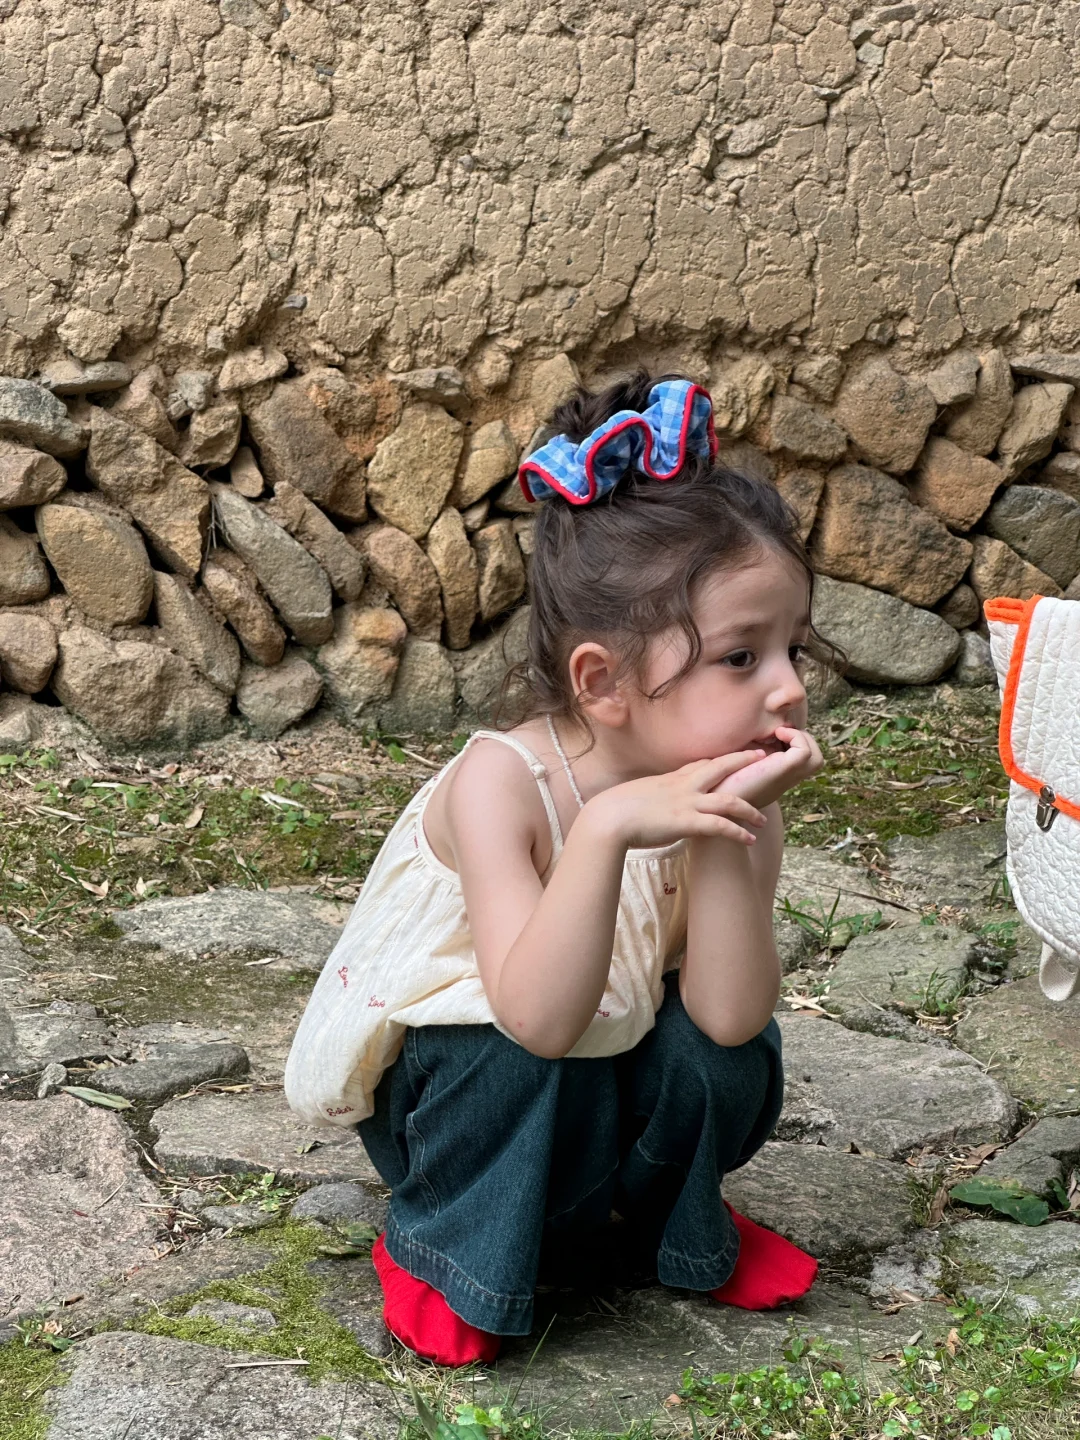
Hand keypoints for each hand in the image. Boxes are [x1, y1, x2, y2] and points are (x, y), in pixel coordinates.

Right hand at [587, 750, 769, 849]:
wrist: (607, 818)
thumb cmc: (615, 810)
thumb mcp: (637, 795)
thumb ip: (651, 795)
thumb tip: (650, 801)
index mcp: (670, 780)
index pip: (700, 764)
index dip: (720, 761)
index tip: (733, 758)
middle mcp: (682, 787)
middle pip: (721, 767)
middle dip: (743, 762)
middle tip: (763, 758)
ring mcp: (686, 803)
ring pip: (728, 799)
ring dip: (749, 809)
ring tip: (763, 819)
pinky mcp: (687, 822)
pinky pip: (720, 826)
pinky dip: (738, 832)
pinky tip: (749, 839)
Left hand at [715, 726, 822, 809]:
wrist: (714, 802)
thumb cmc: (717, 781)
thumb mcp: (736, 761)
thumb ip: (747, 750)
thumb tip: (753, 732)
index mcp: (777, 776)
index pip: (802, 758)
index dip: (794, 740)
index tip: (773, 733)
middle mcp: (785, 778)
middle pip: (815, 760)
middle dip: (803, 739)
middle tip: (779, 733)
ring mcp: (786, 776)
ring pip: (816, 758)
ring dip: (802, 739)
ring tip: (779, 734)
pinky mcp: (782, 771)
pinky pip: (805, 752)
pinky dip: (796, 737)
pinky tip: (775, 734)